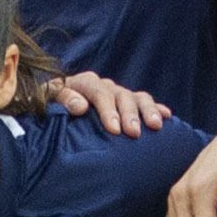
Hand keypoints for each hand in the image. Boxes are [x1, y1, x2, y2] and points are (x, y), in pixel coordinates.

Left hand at [44, 67, 175, 136]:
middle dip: (129, 114)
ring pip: (137, 97)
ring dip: (147, 111)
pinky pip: (145, 102)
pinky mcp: (128, 102)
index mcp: (84, 83)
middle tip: (133, 133)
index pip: (99, 92)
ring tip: (155, 126)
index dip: (108, 110)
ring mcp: (118, 93)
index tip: (114, 129)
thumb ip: (61, 99)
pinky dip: (157, 108)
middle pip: (121, 95)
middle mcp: (104, 86)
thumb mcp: (48, 100)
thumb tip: (81, 106)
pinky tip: (167, 117)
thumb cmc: (51, 108)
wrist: (55, 107)